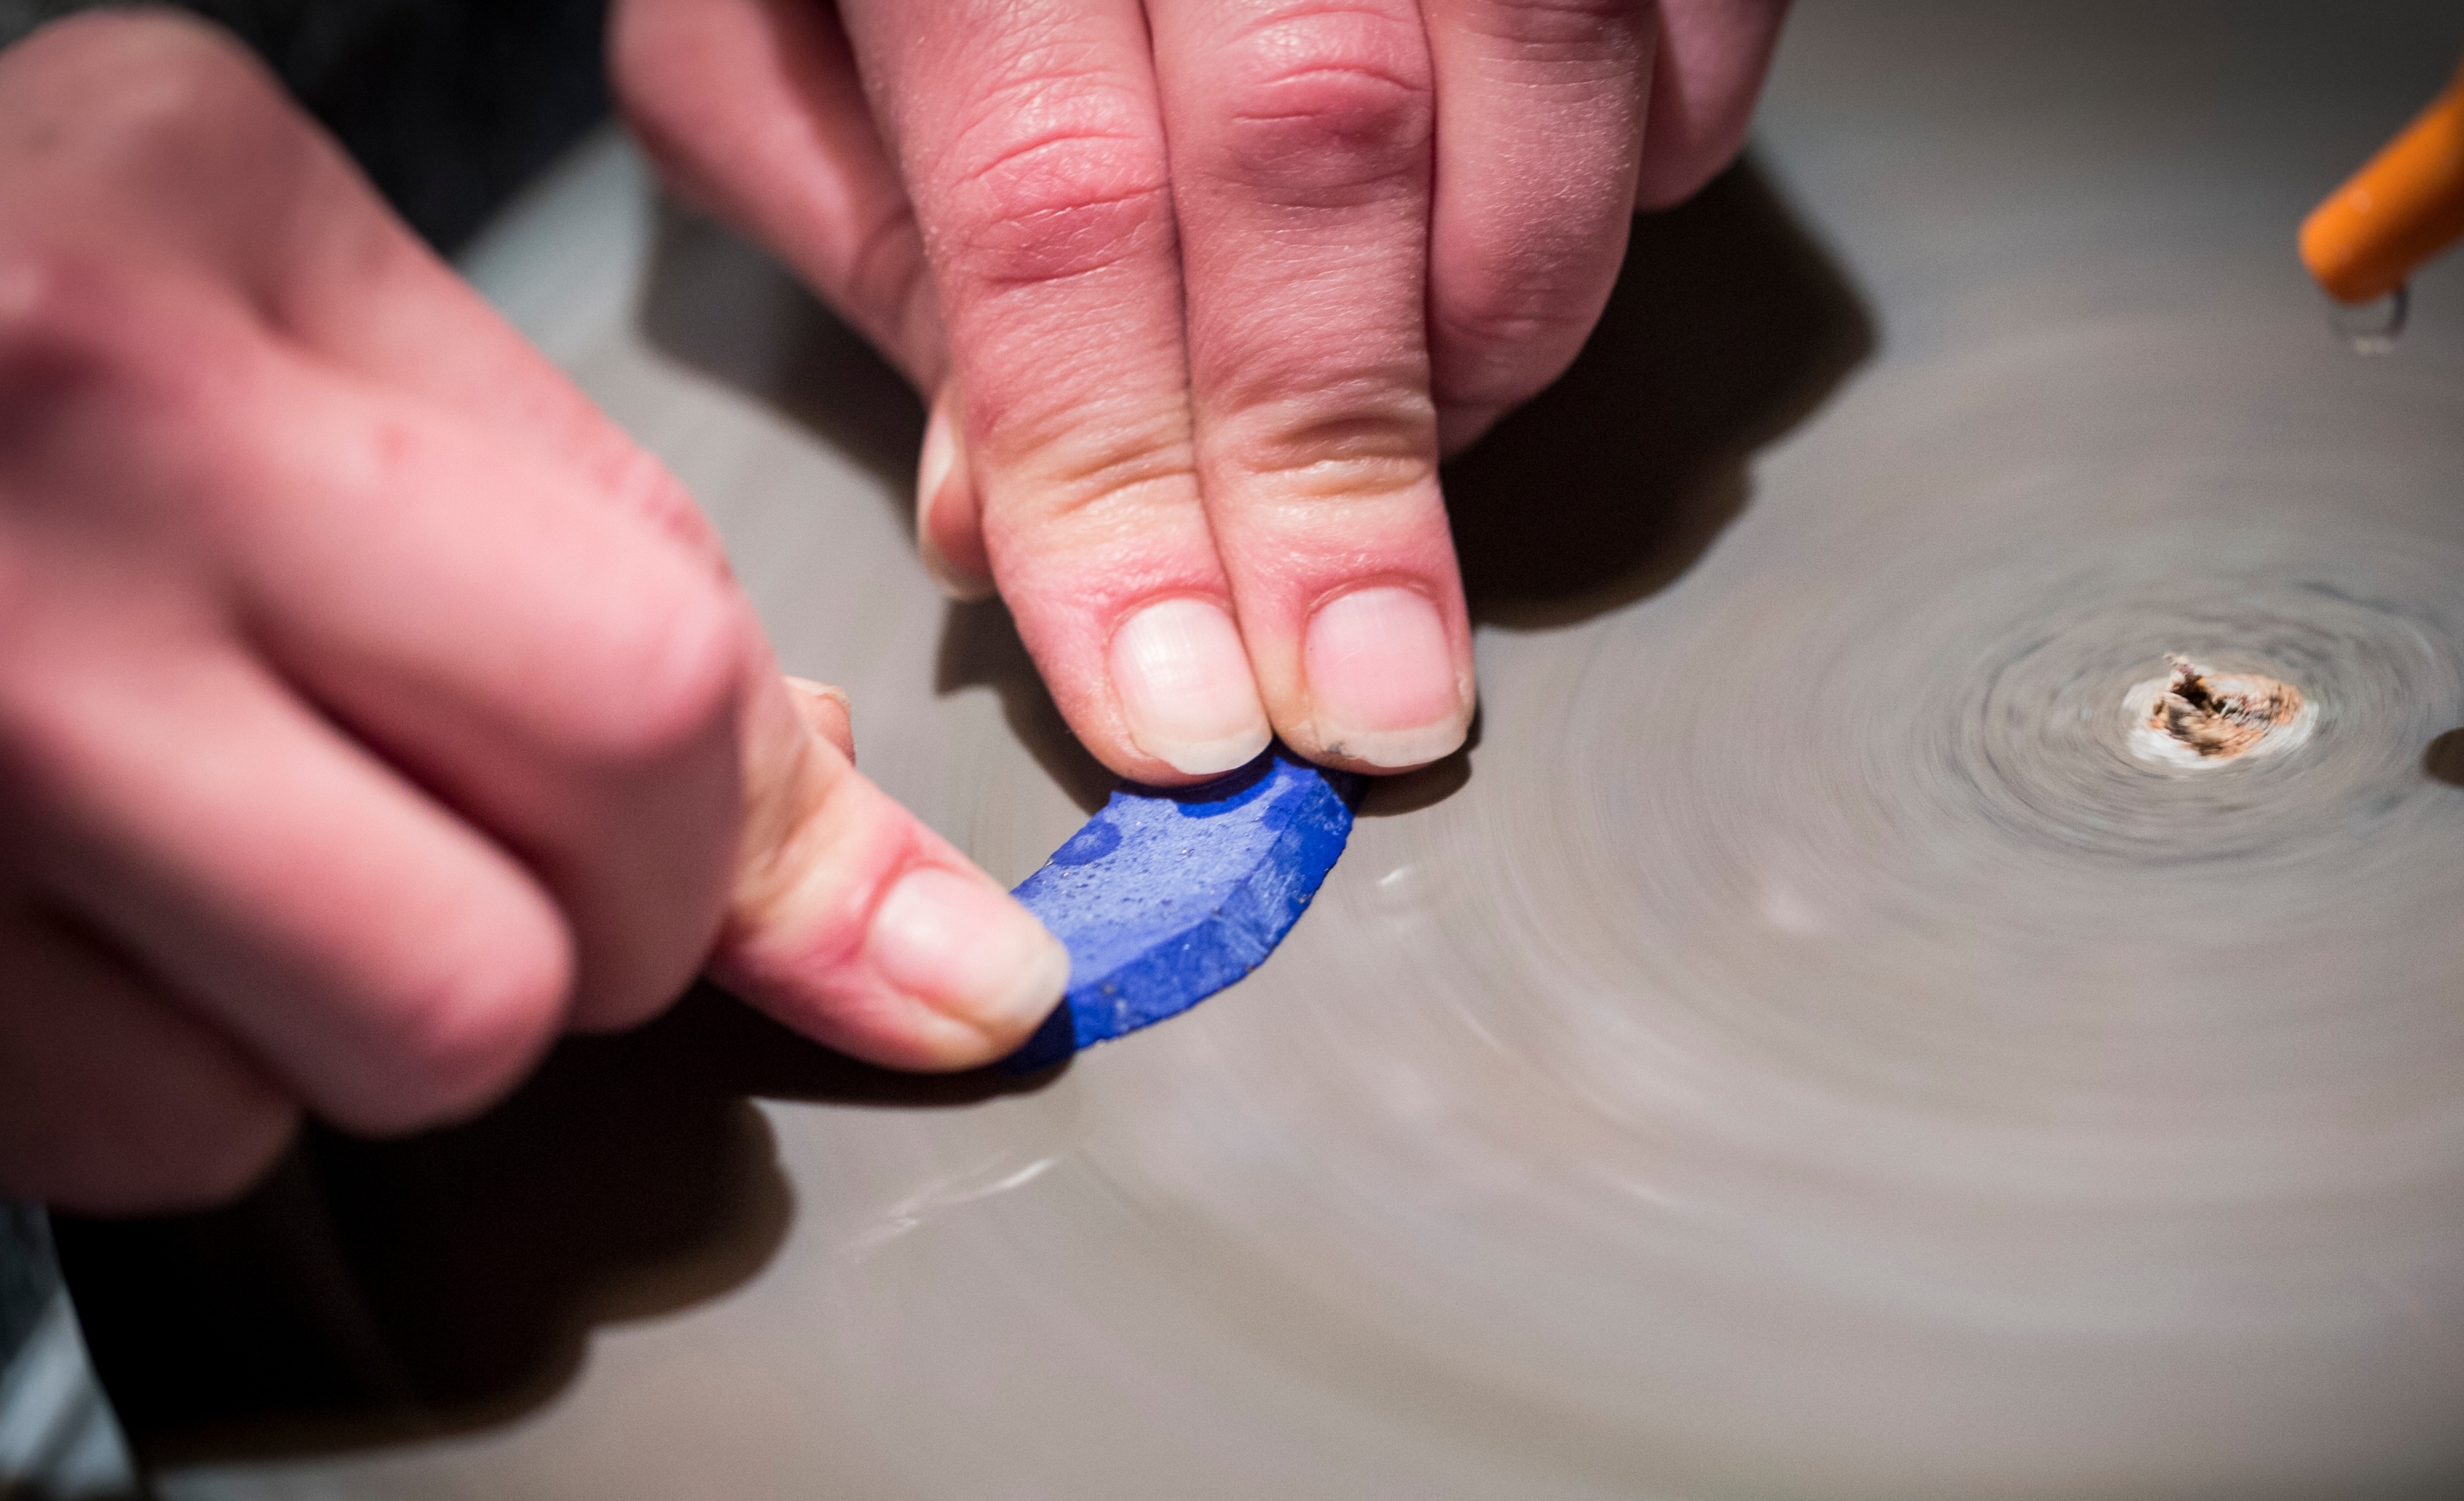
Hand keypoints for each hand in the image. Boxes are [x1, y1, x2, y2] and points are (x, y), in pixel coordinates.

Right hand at [0, 14, 1065, 1214]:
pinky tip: (134, 902)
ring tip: (284, 830)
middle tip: (519, 825)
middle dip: (620, 930)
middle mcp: (55, 499)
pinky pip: (178, 1137)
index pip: (660, 673)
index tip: (902, 934)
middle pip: (551, 917)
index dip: (782, 835)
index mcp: (197, 274)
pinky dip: (216, 1059)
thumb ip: (593, 535)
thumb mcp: (303, 306)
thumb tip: (846, 825)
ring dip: (404, 995)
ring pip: (394, 1055)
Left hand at [613, 0, 1788, 782]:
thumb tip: (1000, 521)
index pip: (1051, 220)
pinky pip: (1688, 36)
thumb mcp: (775, 26)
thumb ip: (883, 251)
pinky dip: (1629, 185)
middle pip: (1321, 158)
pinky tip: (1513, 236)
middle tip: (1361, 694)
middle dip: (1346, 476)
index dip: (1125, 488)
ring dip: (1490, 340)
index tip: (1174, 704)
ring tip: (1405, 433)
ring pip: (1541, 92)